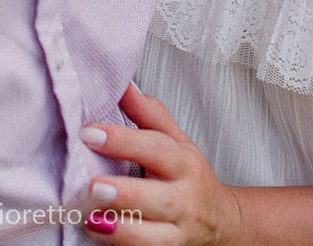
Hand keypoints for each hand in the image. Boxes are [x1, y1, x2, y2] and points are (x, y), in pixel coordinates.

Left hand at [78, 84, 245, 245]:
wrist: (223, 223)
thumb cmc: (190, 178)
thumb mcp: (176, 142)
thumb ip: (148, 113)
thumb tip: (121, 83)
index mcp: (183, 164)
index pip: (155, 148)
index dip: (122, 140)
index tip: (89, 133)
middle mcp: (183, 199)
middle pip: (157, 198)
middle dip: (125, 193)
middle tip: (93, 184)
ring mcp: (177, 231)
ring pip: (152, 235)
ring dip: (119, 228)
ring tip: (89, 216)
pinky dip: (122, 245)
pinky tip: (96, 234)